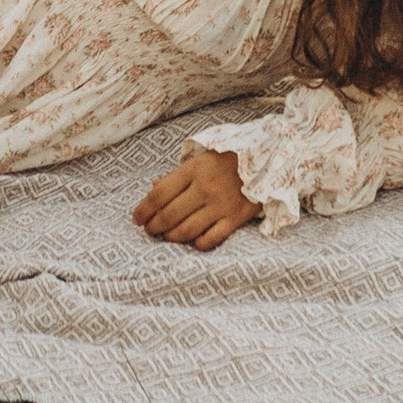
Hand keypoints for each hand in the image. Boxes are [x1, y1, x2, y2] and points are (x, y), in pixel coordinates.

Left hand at [134, 148, 259, 250]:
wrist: (267, 159)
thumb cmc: (226, 159)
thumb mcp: (200, 159)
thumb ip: (176, 175)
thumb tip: (152, 188)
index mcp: (194, 169)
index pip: (159, 194)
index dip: (143, 209)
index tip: (136, 219)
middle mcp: (206, 188)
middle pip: (169, 215)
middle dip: (154, 226)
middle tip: (149, 230)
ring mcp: (221, 205)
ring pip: (186, 230)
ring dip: (171, 237)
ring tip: (166, 236)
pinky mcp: (236, 219)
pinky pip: (210, 240)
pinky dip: (196, 243)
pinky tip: (192, 240)